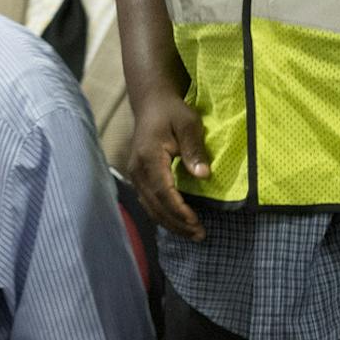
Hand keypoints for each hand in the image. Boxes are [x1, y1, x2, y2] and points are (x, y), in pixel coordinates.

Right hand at [127, 93, 209, 239]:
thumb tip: (203, 175)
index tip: (196, 222)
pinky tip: (178, 223)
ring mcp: (135, 175)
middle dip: (177, 223)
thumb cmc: (172, 112)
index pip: (162, 191)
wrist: (151, 103)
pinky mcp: (139, 178)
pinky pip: (149, 202)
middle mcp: (137, 169)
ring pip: (150, 207)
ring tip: (193, 233)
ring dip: (170, 223)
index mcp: (149, 157)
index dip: (178, 210)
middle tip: (200, 235)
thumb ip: (194, 148)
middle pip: (155, 205)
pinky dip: (163, 215)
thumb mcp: (189, 123)